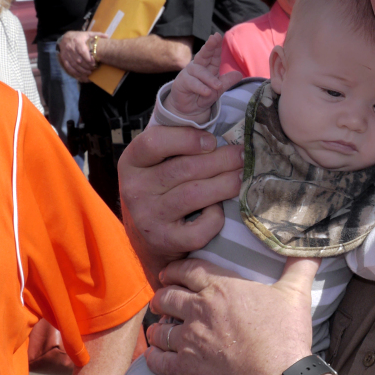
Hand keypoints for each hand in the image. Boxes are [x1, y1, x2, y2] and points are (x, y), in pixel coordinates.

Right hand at [58, 31, 104, 79]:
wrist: (64, 38)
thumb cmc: (78, 37)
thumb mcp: (87, 34)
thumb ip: (97, 35)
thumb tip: (107, 36)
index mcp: (77, 41)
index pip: (82, 51)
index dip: (88, 58)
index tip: (94, 63)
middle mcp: (70, 48)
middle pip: (79, 60)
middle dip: (86, 66)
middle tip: (93, 69)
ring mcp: (66, 55)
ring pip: (74, 65)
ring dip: (82, 71)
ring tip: (89, 73)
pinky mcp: (64, 60)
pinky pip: (69, 68)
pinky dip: (75, 74)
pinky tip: (82, 77)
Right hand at [117, 124, 243, 280]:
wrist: (146, 241)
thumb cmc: (160, 192)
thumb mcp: (155, 165)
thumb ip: (177, 147)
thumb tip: (223, 132)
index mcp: (131, 163)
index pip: (153, 142)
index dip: (186, 139)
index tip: (211, 141)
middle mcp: (135, 190)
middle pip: (184, 168)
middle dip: (221, 160)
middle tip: (242, 155)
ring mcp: (148, 217)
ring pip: (194, 195)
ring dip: (225, 184)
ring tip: (242, 176)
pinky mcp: (164, 241)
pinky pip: (198, 228)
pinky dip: (215, 218)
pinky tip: (218, 210)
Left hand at [145, 257, 318, 374]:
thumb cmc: (285, 335)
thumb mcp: (296, 294)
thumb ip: (299, 268)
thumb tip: (311, 250)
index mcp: (220, 288)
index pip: (187, 270)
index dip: (175, 270)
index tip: (170, 273)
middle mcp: (198, 311)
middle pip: (167, 297)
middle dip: (162, 297)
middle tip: (162, 300)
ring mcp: (189, 341)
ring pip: (159, 330)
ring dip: (157, 328)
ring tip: (158, 329)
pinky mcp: (187, 369)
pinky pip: (158, 362)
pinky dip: (154, 357)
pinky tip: (155, 356)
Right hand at [164, 34, 241, 119]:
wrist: (189, 109)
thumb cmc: (203, 95)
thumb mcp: (218, 89)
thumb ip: (227, 82)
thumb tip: (239, 75)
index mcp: (208, 66)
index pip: (213, 55)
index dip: (216, 45)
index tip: (218, 36)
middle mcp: (198, 66)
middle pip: (204, 54)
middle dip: (209, 46)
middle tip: (214, 38)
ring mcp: (189, 73)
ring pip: (200, 72)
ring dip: (210, 79)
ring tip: (218, 87)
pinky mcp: (183, 82)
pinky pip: (193, 83)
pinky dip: (201, 87)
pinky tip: (207, 92)